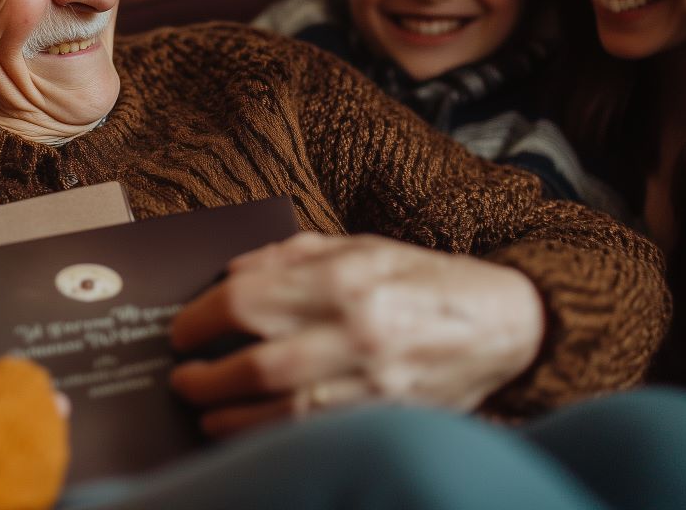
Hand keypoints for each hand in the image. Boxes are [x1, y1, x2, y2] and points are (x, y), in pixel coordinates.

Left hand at [168, 232, 544, 436]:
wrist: (504, 324)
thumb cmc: (422, 279)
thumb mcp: (358, 245)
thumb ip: (288, 255)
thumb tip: (226, 276)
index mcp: (344, 277)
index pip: (245, 301)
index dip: (198, 319)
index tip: (180, 331)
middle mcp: (357, 330)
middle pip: (255, 365)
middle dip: (203, 378)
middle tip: (181, 378)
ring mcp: (375, 382)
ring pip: (280, 414)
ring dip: (228, 418)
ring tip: (205, 410)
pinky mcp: (388, 419)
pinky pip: (313, 437)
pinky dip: (271, 439)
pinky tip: (248, 432)